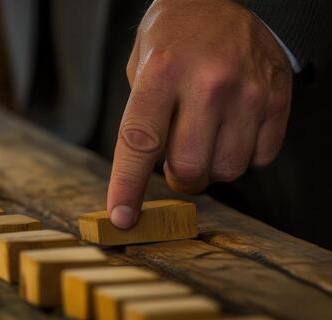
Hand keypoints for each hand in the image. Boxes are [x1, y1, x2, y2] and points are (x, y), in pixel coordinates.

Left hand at [107, 0, 292, 227]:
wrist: (214, 0)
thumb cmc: (170, 40)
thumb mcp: (139, 70)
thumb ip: (142, 123)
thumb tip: (143, 180)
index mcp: (162, 74)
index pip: (140, 144)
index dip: (128, 187)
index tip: (123, 218)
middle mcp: (207, 83)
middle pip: (188, 169)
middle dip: (179, 178)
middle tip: (177, 161)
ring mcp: (247, 91)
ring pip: (227, 170)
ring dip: (211, 166)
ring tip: (207, 135)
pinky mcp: (277, 97)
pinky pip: (260, 158)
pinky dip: (243, 153)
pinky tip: (233, 125)